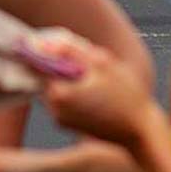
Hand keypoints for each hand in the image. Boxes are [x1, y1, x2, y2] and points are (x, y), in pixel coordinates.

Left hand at [33, 33, 156, 148]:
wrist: (140, 131)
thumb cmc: (125, 96)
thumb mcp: (102, 63)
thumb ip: (73, 50)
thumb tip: (49, 43)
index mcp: (59, 92)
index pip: (38, 64)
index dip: (36, 49)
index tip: (30, 40)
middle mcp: (55, 109)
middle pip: (47, 76)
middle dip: (57, 63)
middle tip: (75, 54)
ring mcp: (61, 120)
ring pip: (56, 88)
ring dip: (66, 77)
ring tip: (92, 73)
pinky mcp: (69, 125)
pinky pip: (63, 101)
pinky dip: (71, 91)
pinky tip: (94, 88)